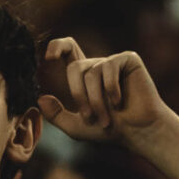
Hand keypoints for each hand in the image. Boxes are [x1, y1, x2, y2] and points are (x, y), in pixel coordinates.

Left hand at [38, 37, 167, 142]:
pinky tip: (119, 102)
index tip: (48, 57)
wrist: (138, 132)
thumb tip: (41, 98)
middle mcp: (97, 66)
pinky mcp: (128, 60)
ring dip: (96, 99)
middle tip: (89, 117)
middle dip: (79, 95)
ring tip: (106, 118)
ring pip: (91, 72)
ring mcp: (113, 62)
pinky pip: (109, 67)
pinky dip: (110, 88)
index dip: (57, 46)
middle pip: (75, 67)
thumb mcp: (75, 127)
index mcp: (83, 78)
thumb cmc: (109, 130)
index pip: (68, 50)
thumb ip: (56, 114)